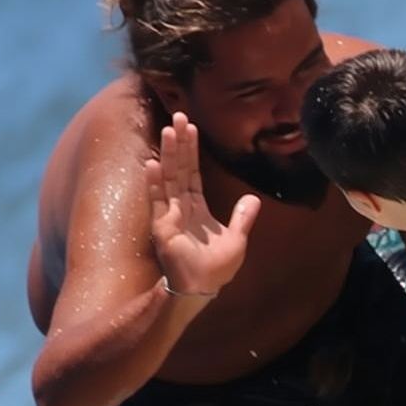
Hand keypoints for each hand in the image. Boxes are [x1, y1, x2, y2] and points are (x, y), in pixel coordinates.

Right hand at [147, 112, 260, 296]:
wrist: (202, 289)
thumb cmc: (216, 269)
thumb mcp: (237, 240)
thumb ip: (243, 218)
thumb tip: (253, 199)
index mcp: (197, 208)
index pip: (193, 173)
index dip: (193, 151)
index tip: (192, 128)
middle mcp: (180, 207)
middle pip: (179, 168)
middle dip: (180, 143)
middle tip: (179, 116)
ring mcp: (169, 215)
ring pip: (169, 178)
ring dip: (168, 154)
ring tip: (168, 130)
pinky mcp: (162, 228)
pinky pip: (158, 201)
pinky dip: (154, 183)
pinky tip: (152, 163)